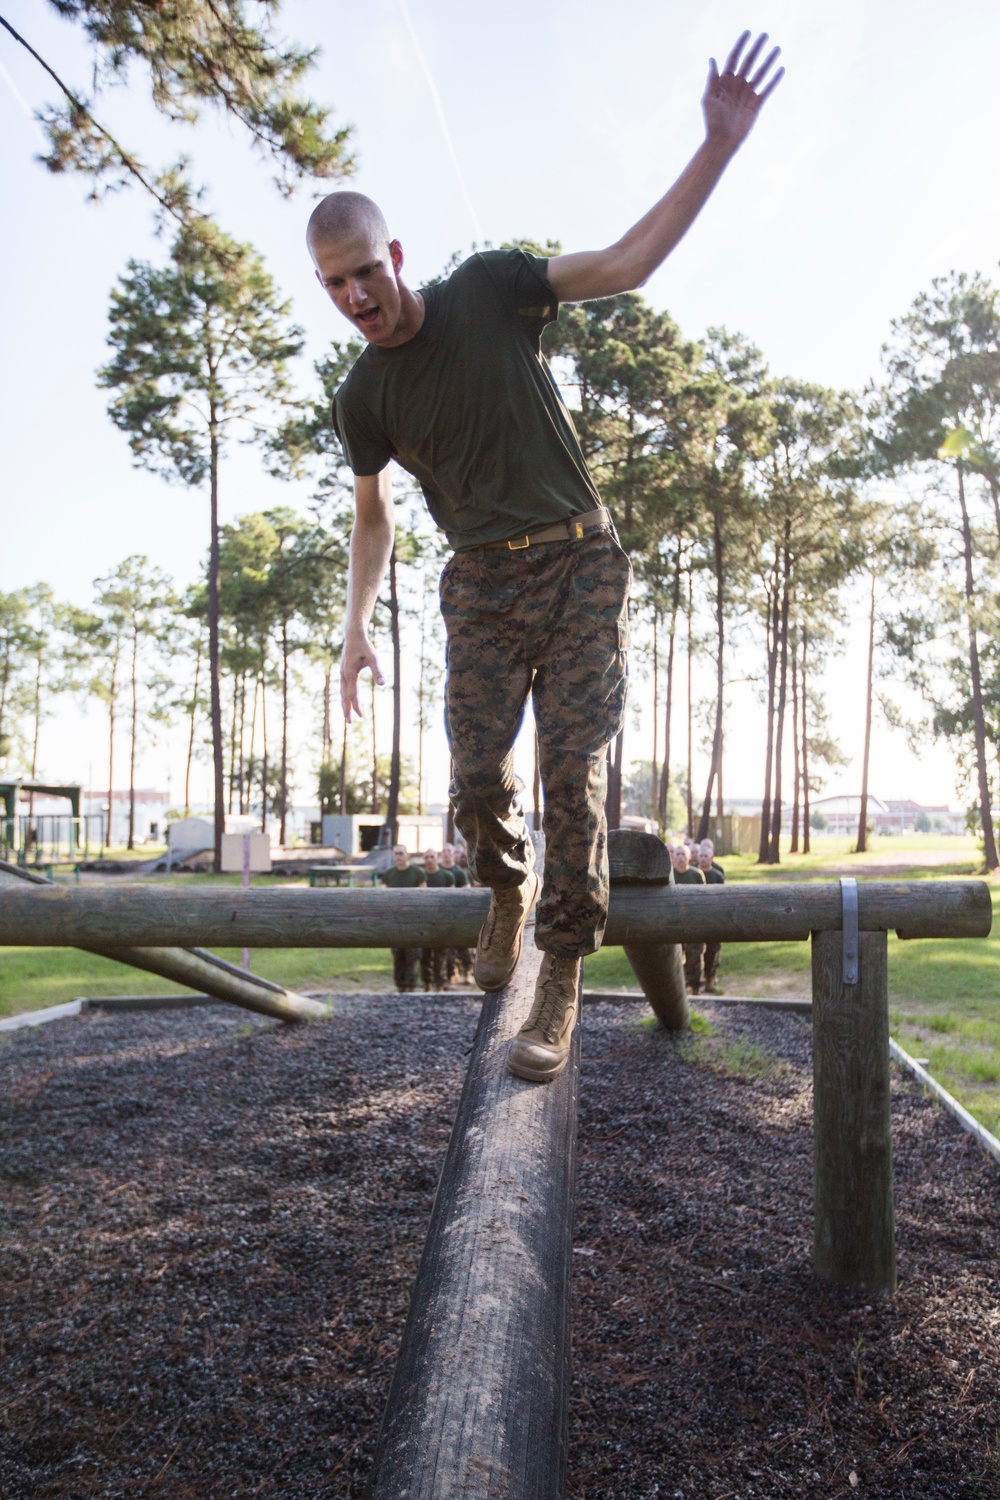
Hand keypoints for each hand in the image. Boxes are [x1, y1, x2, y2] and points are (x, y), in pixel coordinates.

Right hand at [340, 630, 383, 721]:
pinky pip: (343, 687)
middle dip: (347, 709)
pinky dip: (345, 696)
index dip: (357, 706)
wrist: (353, 635)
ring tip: (347, 715)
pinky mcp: (343, 671)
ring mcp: (342, 673)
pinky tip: (348, 700)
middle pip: (344, 696)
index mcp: (349, 673)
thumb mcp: (373, 658)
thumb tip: (383, 684)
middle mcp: (343, 675)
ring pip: (342, 692)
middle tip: (350, 723)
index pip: (353, 694)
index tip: (361, 716)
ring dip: (345, 704)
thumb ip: (378, 671)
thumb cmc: (364, 646)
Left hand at [703, 31, 783, 153]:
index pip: (734, 58)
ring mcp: (747, 94)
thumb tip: (713, 59)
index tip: (748, 33)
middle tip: (765, 35)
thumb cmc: (712, 121)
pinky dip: (774, 79)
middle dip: (757, 48)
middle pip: (749, 62)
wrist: (722, 141)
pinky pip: (767, 88)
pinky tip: (781, 69)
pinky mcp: (756, 104)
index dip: (740, 45)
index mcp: (725, 82)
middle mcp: (738, 85)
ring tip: (777, 48)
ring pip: (760, 73)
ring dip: (768, 61)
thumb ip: (712, 79)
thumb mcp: (709, 98)